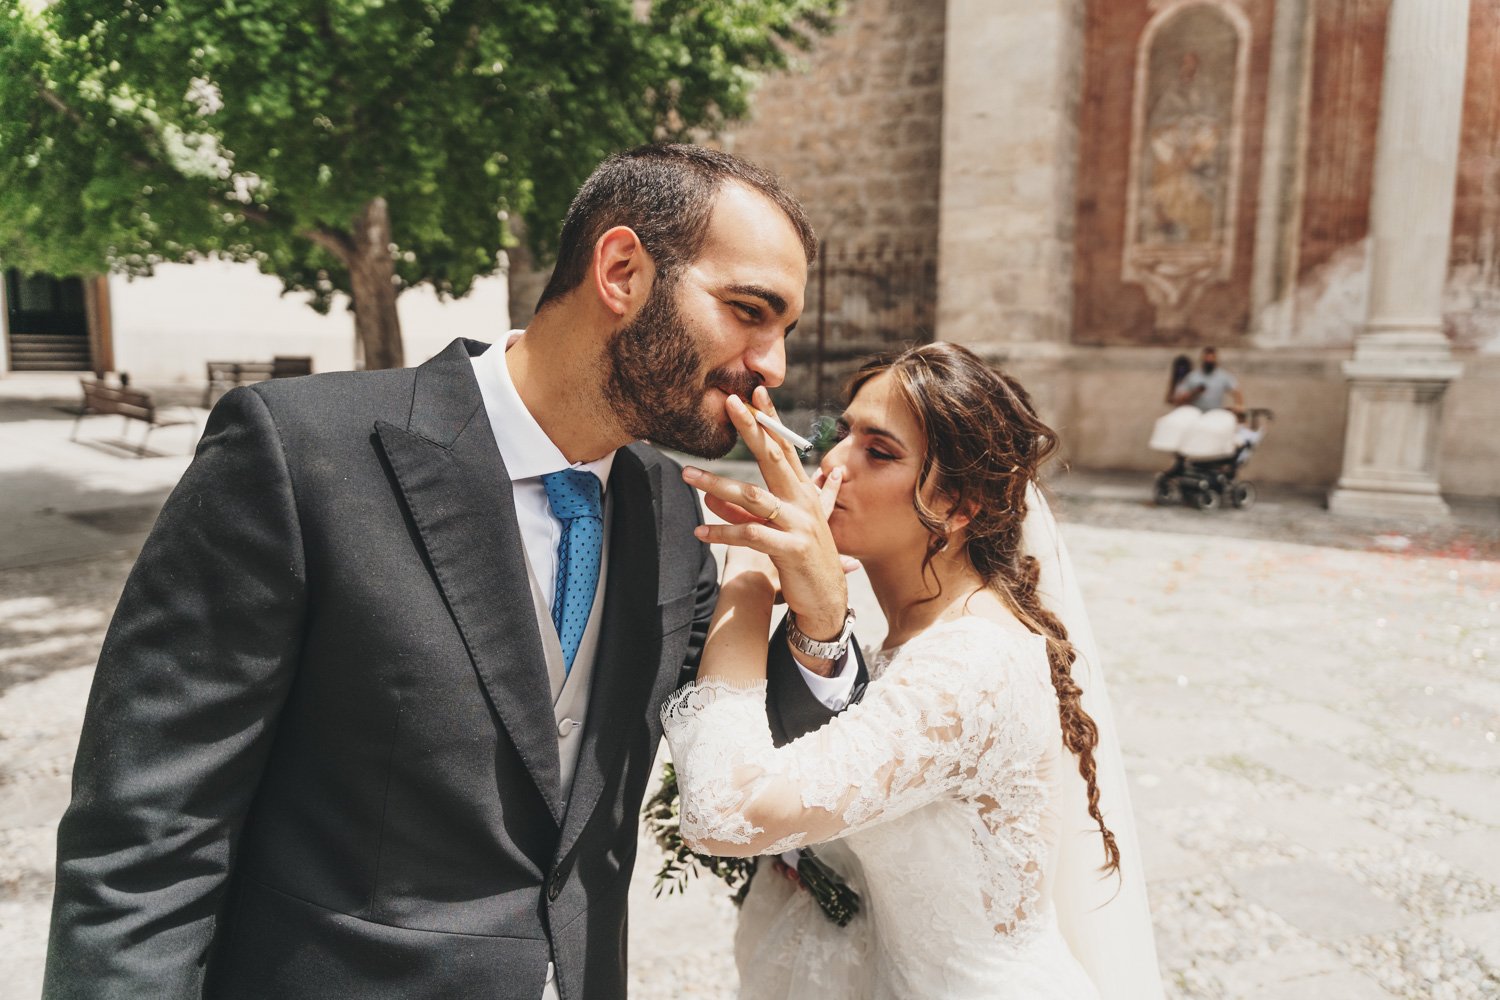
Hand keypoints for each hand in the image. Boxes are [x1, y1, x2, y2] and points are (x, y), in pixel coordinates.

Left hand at [683, 388, 849, 636]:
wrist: (827, 602)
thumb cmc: (803, 561)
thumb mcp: (779, 529)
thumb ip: (750, 512)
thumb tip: (713, 498)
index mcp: (803, 493)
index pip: (784, 448)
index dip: (770, 421)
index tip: (754, 393)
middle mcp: (803, 503)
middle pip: (773, 459)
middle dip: (751, 430)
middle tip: (729, 404)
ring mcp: (799, 525)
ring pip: (754, 497)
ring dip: (718, 485)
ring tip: (688, 474)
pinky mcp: (791, 550)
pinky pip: (751, 535)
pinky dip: (723, 531)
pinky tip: (700, 530)